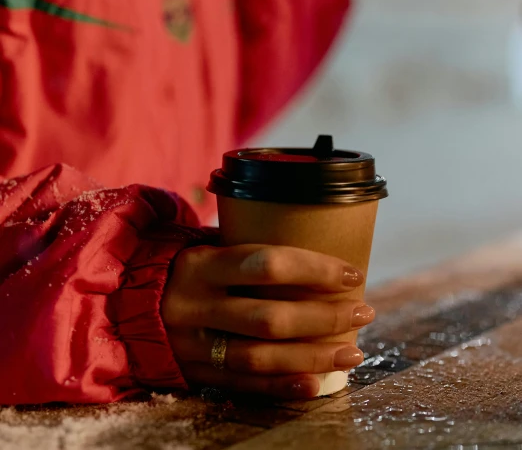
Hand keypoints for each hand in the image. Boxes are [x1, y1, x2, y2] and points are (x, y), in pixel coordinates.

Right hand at [162, 245, 373, 399]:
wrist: (123, 304)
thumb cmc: (186, 268)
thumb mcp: (206, 247)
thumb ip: (249, 254)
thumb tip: (318, 257)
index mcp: (202, 263)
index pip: (266, 263)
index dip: (314, 269)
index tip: (350, 273)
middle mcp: (196, 304)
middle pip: (270, 317)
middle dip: (324, 317)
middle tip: (364, 311)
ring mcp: (194, 344)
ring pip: (262, 357)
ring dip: (314, 357)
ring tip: (353, 352)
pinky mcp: (195, 373)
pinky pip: (245, 386)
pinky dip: (284, 386)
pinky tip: (318, 383)